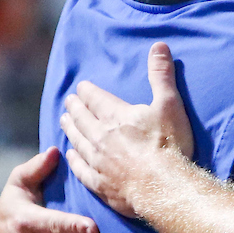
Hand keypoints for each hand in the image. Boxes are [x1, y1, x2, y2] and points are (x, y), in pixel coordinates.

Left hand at [61, 43, 193, 217]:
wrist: (163, 186)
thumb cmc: (169, 144)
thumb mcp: (169, 103)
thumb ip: (161, 75)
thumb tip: (158, 46)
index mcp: (115, 116)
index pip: (94, 98)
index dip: (87, 91)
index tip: (81, 87)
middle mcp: (100, 136)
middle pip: (81, 118)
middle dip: (74, 108)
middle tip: (68, 102)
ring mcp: (97, 161)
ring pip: (77, 141)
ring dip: (69, 129)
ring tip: (64, 122)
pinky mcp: (99, 184)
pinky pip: (80, 169)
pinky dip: (73, 160)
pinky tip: (70, 155)